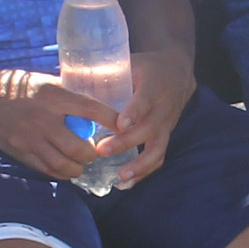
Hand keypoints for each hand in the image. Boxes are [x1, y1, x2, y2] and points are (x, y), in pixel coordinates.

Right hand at [0, 70, 125, 182]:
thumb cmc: (13, 86)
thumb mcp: (43, 81)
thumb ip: (67, 93)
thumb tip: (94, 100)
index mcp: (53, 96)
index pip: (91, 109)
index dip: (112, 120)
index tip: (123, 125)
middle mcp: (43, 119)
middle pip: (80, 147)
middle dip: (92, 154)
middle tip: (96, 150)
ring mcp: (30, 139)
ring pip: (64, 165)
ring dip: (78, 167)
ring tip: (80, 161)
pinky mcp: (20, 153)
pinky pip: (47, 170)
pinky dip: (61, 172)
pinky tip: (65, 166)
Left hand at [94, 50, 194, 186]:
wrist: (177, 74)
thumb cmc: (146, 69)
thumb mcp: (132, 63)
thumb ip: (108, 73)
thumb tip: (71, 78)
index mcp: (152, 87)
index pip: (144, 101)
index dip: (134, 112)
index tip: (120, 123)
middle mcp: (162, 109)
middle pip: (147, 130)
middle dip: (125, 142)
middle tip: (101, 151)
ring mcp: (165, 126)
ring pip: (157, 149)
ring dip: (139, 166)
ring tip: (120, 177)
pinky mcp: (165, 137)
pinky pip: (158, 158)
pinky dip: (144, 173)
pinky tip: (127, 183)